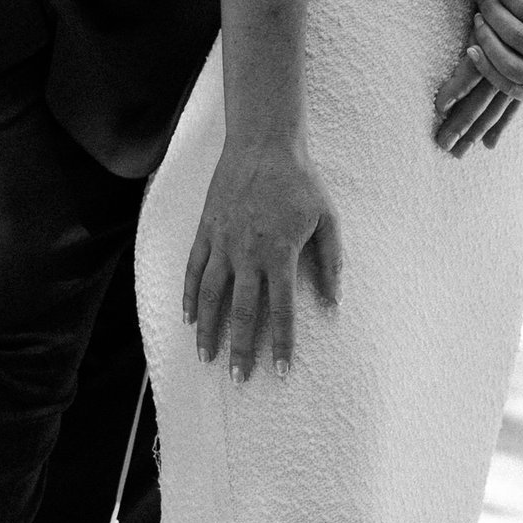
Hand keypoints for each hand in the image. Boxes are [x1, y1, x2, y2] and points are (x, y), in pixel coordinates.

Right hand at [183, 134, 340, 377]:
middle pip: (243, 311)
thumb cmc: (299, 181)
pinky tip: (188, 317)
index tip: (280, 371)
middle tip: (238, 379)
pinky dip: (189, 295)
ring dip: (208, 329)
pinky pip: (194, 269)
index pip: (281, 310)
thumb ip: (331, 262)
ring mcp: (222, 242)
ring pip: (210, 296)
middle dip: (241, 349)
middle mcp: (248, 254)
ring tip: (205, 357)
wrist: (263, 144)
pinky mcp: (206, 230)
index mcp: (280, 254)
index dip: (281, 343)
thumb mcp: (326, 219)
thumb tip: (334, 303)